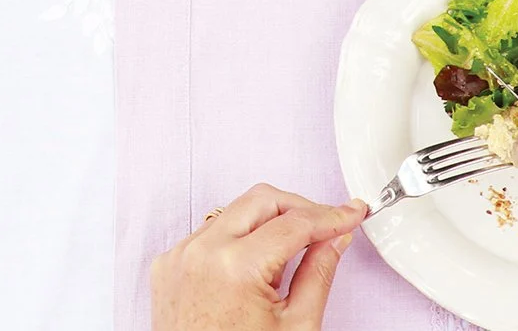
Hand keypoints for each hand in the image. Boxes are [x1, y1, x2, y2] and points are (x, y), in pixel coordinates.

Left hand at [152, 186, 367, 329]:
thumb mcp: (296, 326)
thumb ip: (318, 274)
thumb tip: (335, 238)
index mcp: (236, 267)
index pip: (294, 223)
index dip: (329, 216)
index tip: (350, 213)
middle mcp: (202, 252)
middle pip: (261, 199)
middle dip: (299, 206)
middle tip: (326, 224)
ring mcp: (179, 254)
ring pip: (233, 212)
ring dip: (266, 222)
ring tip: (291, 253)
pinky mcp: (167, 263)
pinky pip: (208, 234)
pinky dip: (235, 240)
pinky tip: (254, 266)